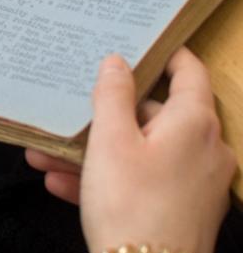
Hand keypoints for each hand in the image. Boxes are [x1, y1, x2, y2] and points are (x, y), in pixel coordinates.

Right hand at [26, 49, 235, 252]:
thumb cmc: (131, 204)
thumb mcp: (111, 140)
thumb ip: (113, 94)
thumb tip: (118, 61)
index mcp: (195, 123)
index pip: (189, 72)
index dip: (164, 53)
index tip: (138, 42)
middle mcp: (206, 149)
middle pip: (156, 115)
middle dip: (107, 115)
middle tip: (71, 110)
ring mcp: (197, 182)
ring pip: (142, 153)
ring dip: (96, 152)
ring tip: (47, 154)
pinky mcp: (183, 210)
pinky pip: (142, 183)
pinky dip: (107, 179)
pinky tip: (60, 182)